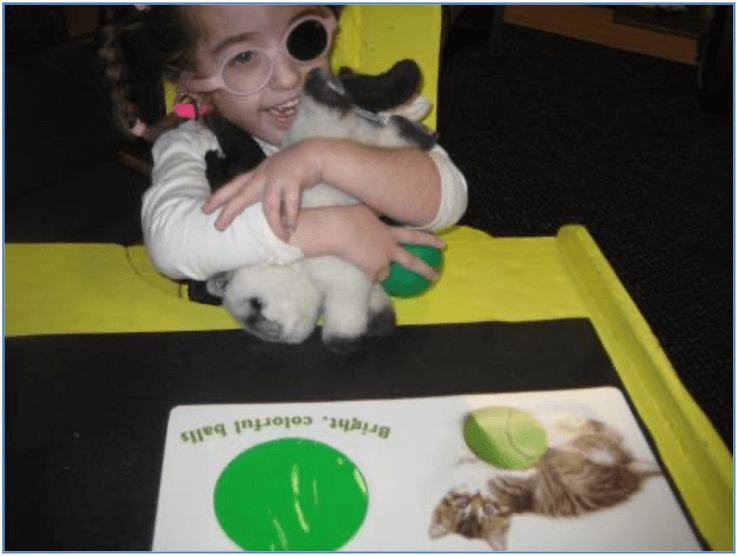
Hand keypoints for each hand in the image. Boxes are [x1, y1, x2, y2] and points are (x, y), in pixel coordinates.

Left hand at [203, 141, 322, 240]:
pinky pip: (290, 203)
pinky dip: (291, 217)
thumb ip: (266, 189)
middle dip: (229, 211)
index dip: (219, 197)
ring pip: (269, 205)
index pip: (234, 185)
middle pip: (242, 195)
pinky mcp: (292, 179)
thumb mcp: (274, 175)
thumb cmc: (294, 168)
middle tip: (218, 226)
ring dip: (274, 223)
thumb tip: (265, 211)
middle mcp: (263, 175)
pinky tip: (292, 227)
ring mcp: (277, 177)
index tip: (205, 208)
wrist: (314, 154)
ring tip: (281, 236)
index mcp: (257, 173)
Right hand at [337, 205, 445, 280]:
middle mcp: (389, 247)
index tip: (442, 244)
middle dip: (425, 270)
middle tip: (435, 276)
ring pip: (385, 272)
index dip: (429, 239)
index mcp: (389, 231)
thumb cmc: (347, 216)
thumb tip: (379, 204)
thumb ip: (376, 213)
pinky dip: (365, 274)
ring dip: (379, 271)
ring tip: (366, 263)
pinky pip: (370, 277)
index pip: (414, 236)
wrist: (337, 229)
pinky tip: (356, 266)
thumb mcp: (366, 209)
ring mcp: (381, 261)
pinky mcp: (371, 271)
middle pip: (411, 261)